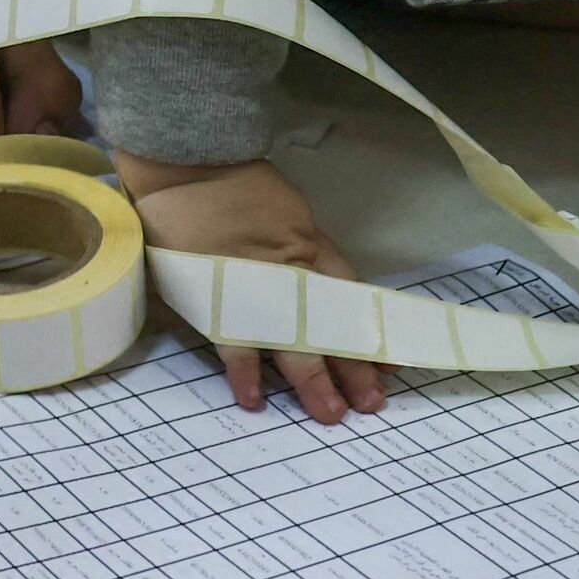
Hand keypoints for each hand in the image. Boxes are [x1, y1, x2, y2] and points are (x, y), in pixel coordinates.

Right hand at [117, 157, 389, 421]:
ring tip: (330, 413)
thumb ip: (305, 247)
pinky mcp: (219, 297)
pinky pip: (235, 342)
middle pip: (330, 328)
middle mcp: (293, 272)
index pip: (350, 298)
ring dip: (312, 381)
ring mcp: (256, 288)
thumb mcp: (289, 210)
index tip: (388, 366)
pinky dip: (245, 372)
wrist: (191, 164)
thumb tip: (320, 281)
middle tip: (370, 404)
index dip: (369, 334)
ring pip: (293, 343)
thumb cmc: (238, 184)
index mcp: (310, 247)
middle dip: (352, 369)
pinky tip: (254, 400)